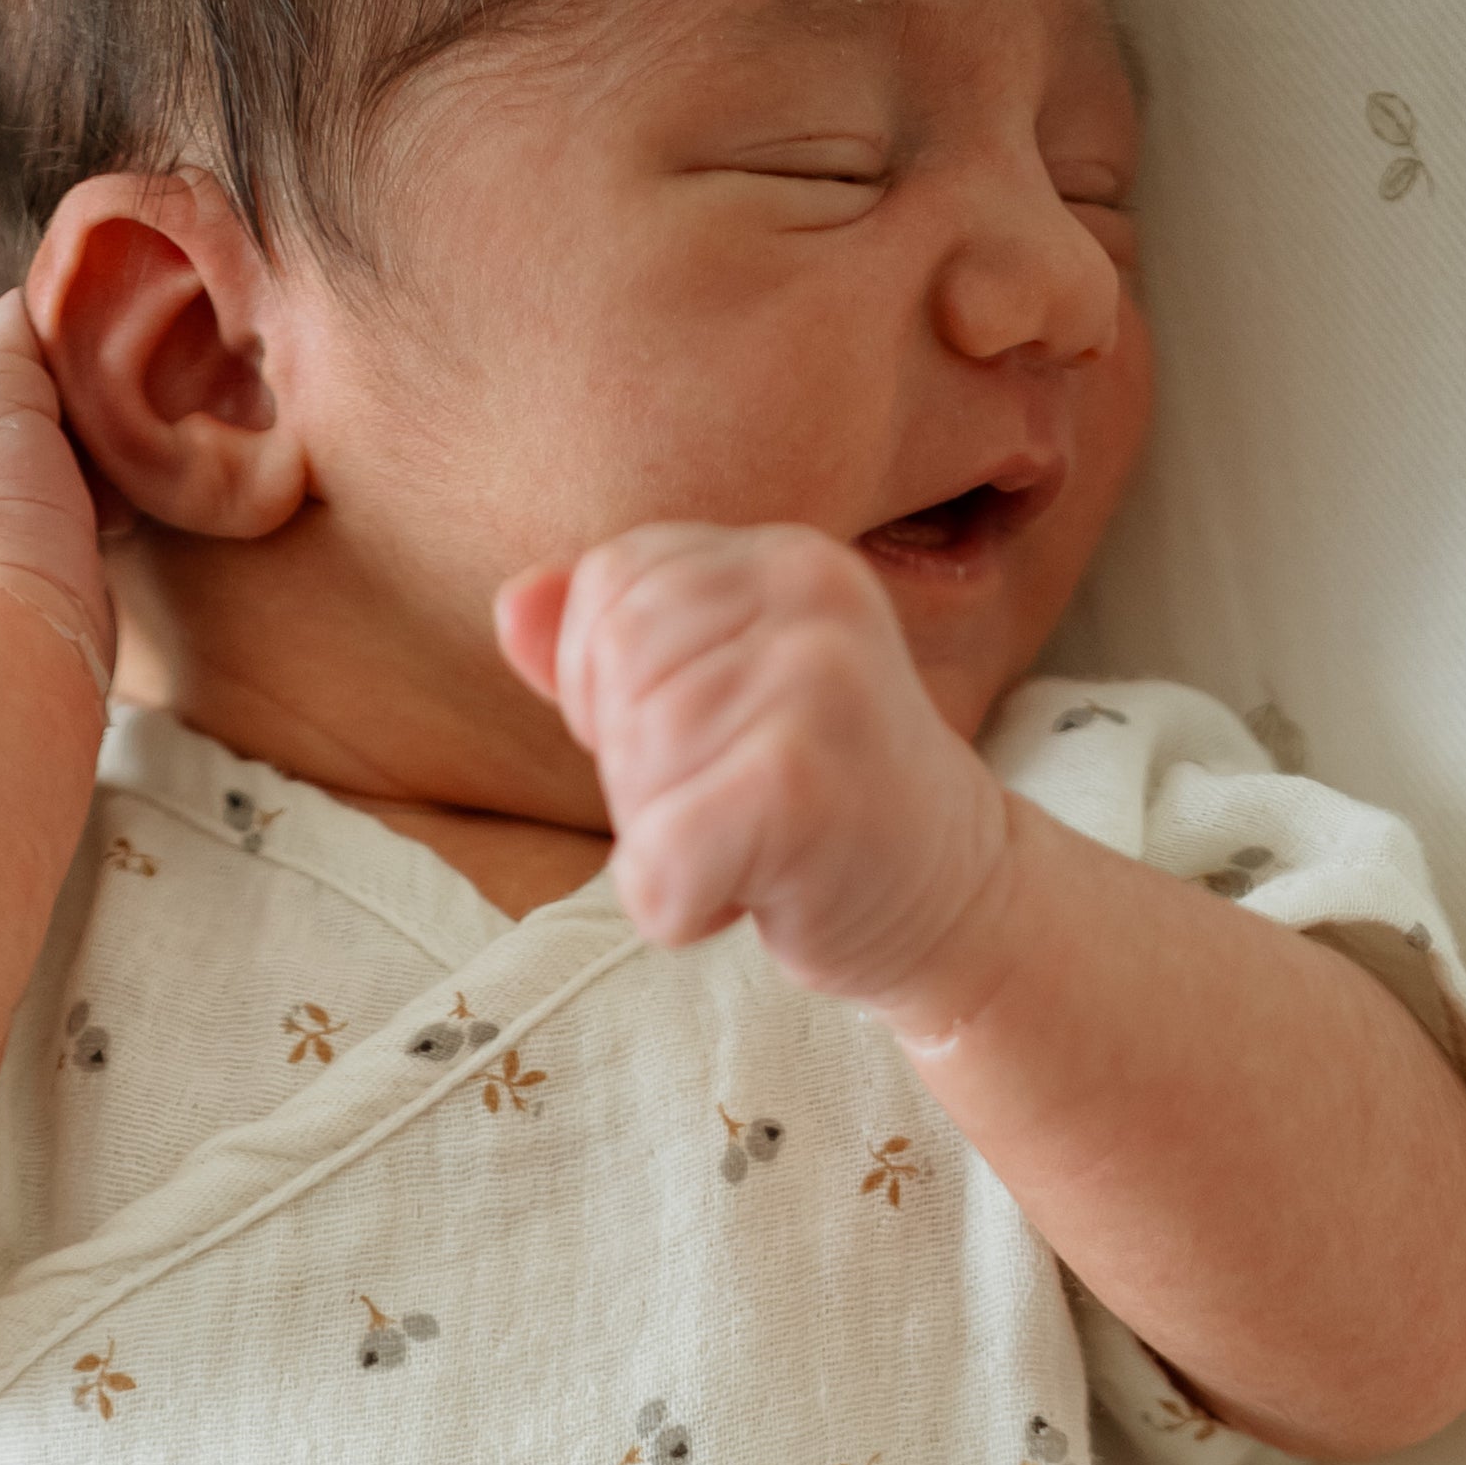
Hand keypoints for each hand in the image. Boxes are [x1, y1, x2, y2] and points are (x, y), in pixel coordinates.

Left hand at [497, 525, 1012, 1018]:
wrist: (954, 899)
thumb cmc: (824, 802)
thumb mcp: (722, 700)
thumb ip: (616, 646)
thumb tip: (511, 603)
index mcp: (781, 557)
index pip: (610, 584)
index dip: (608, 685)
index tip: (691, 745)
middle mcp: (806, 592)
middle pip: (614, 675)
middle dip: (640, 774)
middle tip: (729, 810)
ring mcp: (813, 680)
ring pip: (633, 767)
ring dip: (665, 845)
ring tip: (751, 849)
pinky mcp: (801, 782)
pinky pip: (659, 858)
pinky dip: (678, 907)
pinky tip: (746, 897)